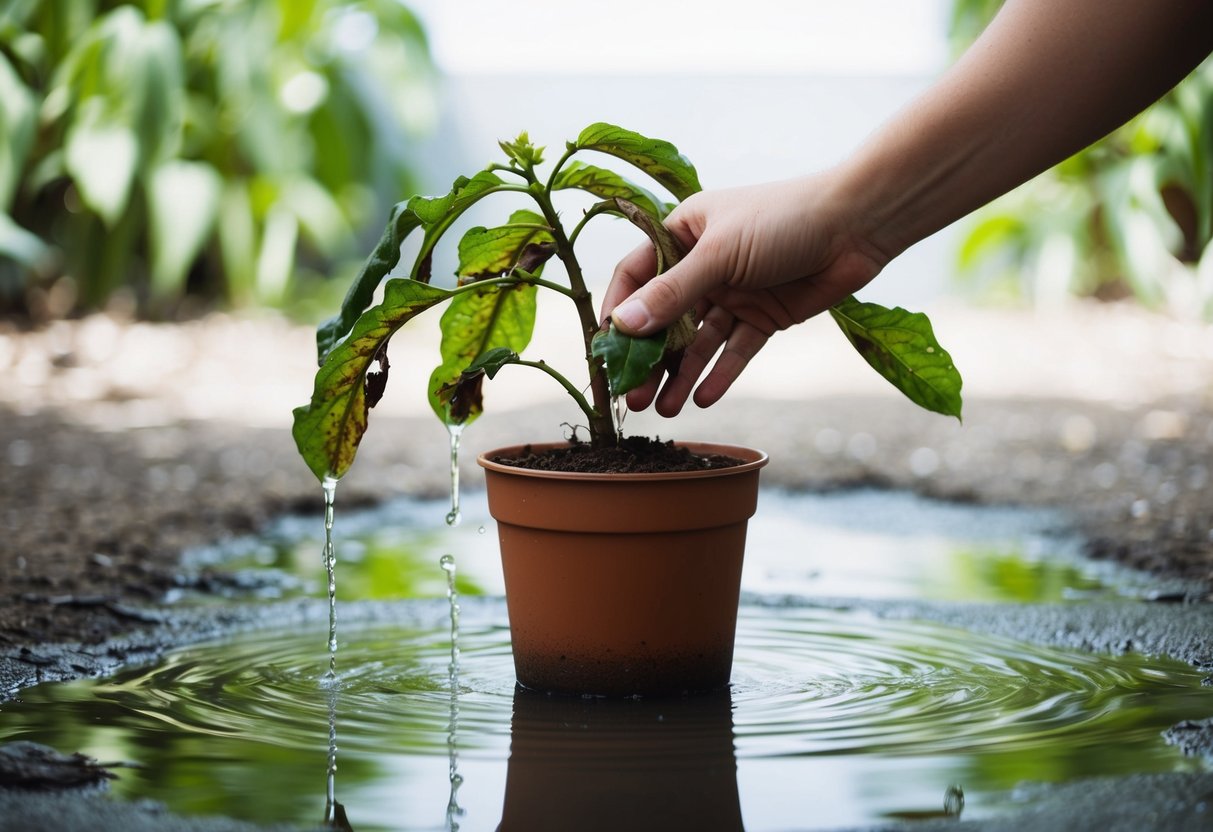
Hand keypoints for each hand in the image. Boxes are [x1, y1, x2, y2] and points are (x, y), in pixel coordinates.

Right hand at [600, 173, 885, 415]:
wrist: (857, 225)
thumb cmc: (783, 220)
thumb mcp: (719, 255)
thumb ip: (672, 293)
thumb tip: (621, 326)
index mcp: (684, 233)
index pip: (636, 276)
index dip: (619, 312)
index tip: (605, 351)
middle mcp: (704, 264)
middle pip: (665, 318)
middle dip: (649, 358)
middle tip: (632, 396)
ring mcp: (735, 292)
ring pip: (698, 341)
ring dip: (681, 374)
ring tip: (665, 409)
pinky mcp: (764, 316)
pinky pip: (735, 350)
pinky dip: (721, 373)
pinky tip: (704, 399)